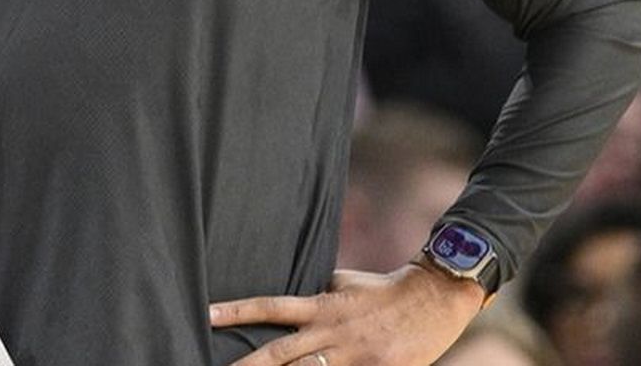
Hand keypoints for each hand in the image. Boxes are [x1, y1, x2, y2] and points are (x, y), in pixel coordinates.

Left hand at [210, 260, 487, 365]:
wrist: (435, 299)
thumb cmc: (383, 290)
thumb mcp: (342, 282)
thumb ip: (313, 294)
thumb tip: (284, 301)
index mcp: (322, 306)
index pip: (271, 307)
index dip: (237, 311)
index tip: (206, 314)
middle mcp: (332, 333)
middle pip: (280, 354)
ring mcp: (354, 358)